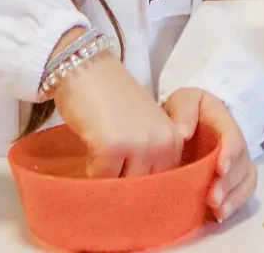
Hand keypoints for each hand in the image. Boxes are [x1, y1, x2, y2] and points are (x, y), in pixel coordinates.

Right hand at [51, 54, 184, 177]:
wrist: (88, 68)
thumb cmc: (112, 99)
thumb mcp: (144, 128)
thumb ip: (149, 157)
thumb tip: (139, 196)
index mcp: (175, 140)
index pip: (163, 182)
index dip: (141, 184)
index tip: (126, 172)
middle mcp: (164, 143)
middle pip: (143, 188)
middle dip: (123, 185)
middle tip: (109, 165)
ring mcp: (140, 145)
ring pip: (123, 186)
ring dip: (107, 177)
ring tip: (101, 153)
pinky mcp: (113, 146)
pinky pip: (100, 177)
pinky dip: (91, 168)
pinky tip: (91, 144)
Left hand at [165, 89, 255, 221]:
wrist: (185, 121)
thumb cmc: (184, 111)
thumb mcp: (183, 100)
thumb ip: (184, 111)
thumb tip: (184, 133)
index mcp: (224, 121)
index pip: (233, 136)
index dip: (230, 153)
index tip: (220, 168)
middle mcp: (235, 143)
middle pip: (241, 163)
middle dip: (229, 182)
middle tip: (213, 198)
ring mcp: (235, 162)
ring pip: (245, 180)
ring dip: (234, 197)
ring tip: (217, 211)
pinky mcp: (231, 179)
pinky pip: (242, 193)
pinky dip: (234, 205)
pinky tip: (219, 216)